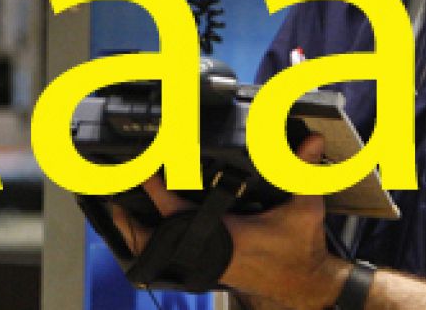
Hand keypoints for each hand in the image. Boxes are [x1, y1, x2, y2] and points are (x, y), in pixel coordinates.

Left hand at [108, 134, 349, 307]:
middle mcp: (212, 251)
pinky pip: (174, 253)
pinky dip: (158, 240)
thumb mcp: (305, 208)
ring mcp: (208, 262)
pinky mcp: (210, 267)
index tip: (144, 173)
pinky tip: (147, 226)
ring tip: (121, 211)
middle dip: (133, 223)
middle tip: (114, 200)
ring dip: (141, 233)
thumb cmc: (301, 249)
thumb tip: (310, 141)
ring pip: (163, 252)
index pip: (182, 211)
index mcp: (228, 235)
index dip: (159, 193)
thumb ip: (302, 171)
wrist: (303, 284)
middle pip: (158, 241)